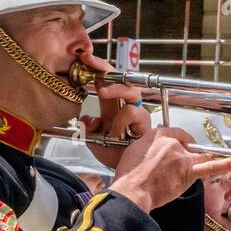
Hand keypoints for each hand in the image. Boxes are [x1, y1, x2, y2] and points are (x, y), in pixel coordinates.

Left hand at [75, 53, 149, 167]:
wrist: (126, 172)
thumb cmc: (113, 154)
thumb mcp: (94, 139)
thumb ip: (89, 128)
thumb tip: (86, 119)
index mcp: (113, 105)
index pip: (107, 80)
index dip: (98, 68)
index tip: (85, 58)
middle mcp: (126, 106)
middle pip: (123, 79)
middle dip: (108, 70)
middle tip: (93, 69)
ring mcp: (137, 114)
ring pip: (131, 92)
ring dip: (116, 90)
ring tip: (103, 93)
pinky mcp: (145, 124)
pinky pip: (133, 112)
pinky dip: (120, 121)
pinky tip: (114, 133)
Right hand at [110, 127, 230, 212]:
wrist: (131, 192)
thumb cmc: (128, 177)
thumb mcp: (132, 152)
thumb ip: (145, 148)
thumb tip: (150, 149)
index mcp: (157, 135)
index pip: (174, 134)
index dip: (177, 142)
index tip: (176, 148)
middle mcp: (172, 143)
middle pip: (186, 144)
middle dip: (185, 153)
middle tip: (176, 167)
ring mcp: (182, 157)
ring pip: (199, 155)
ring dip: (205, 157)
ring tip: (219, 157)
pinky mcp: (189, 173)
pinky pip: (212, 166)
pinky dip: (228, 163)